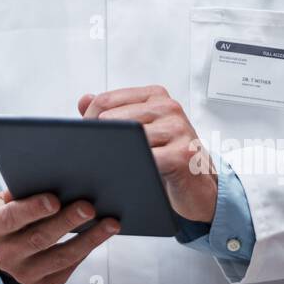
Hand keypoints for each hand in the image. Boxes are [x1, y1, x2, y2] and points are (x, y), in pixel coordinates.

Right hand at [0, 189, 119, 283]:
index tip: (55, 199)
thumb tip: (55, 177)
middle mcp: (5, 254)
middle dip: (67, 222)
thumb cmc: (11, 214)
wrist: (4, 248)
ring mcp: (23, 273)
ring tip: (109, 223)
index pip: (12, 218)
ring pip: (60, 257)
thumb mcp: (6, 201)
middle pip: (40, 238)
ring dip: (88, 239)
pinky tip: (101, 235)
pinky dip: (87, 250)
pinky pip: (68, 267)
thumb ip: (23, 192)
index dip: (33, 209)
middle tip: (89, 207)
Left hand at [78, 85, 217, 223]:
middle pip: (111, 118)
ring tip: (109, 166)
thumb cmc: (168, 157)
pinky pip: (146, 158)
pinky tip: (128, 175)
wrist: (200, 187)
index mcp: (154, 96)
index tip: (87, 140)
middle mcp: (168, 107)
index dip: (88, 122)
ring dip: (112, 155)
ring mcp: (178, 128)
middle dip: (98, 139)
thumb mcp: (141, 131)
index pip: (106, 100)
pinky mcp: (183, 153)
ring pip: (127, 137)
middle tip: (94, 157)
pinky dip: (131, 168)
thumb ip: (113, 113)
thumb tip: (84, 100)